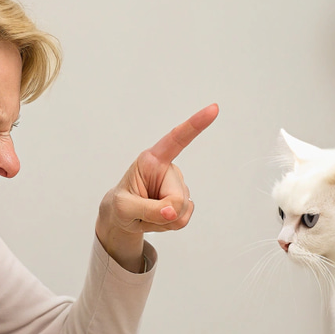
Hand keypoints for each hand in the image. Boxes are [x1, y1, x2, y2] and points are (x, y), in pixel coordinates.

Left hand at [95, 103, 218, 270]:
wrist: (122, 217)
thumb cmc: (120, 206)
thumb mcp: (124, 209)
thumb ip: (148, 209)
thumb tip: (172, 213)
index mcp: (151, 160)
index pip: (176, 140)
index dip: (195, 125)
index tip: (214, 109)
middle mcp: (168, 169)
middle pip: (178, 198)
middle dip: (162, 212)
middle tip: (143, 212)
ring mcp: (178, 185)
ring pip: (182, 211)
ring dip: (163, 220)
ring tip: (147, 213)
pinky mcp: (183, 199)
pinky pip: (184, 218)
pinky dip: (169, 225)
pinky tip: (158, 217)